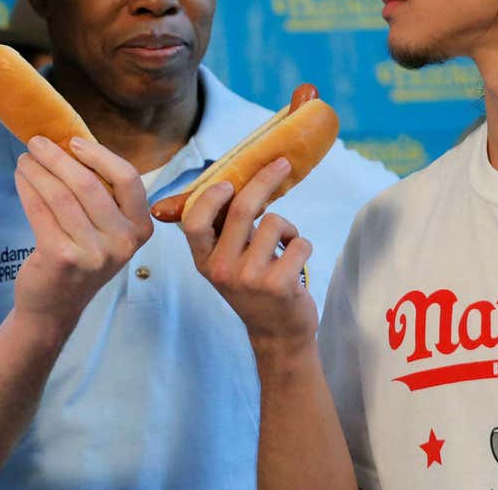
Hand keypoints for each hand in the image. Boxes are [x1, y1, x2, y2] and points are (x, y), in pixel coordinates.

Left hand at [11, 135, 152, 335]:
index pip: (128, 179)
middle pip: (89, 184)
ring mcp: (93, 253)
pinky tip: (21, 179)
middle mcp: (122, 242)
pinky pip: (41, 211)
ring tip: (25, 159)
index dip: (100, 155)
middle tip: (37, 142)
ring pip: (61, 196)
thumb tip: (71, 144)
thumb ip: (101, 195)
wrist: (56, 306)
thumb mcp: (105, 230)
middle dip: (58, 157)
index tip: (73, 141)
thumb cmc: (81, 257)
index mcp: (140, 228)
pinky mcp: (62, 258)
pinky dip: (28, 189)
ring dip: (38, 171)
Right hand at [180, 157, 318, 357]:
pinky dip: (303, 245)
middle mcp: (222, 270)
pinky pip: (299, 243)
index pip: (194, 221)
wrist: (277, 334)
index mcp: (205, 261)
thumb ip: (225, 230)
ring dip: (288, 227)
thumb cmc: (255, 287)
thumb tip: (231, 180)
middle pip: (241, 209)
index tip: (229, 183)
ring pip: (275, 223)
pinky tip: (295, 262)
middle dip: (265, 180)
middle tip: (282, 164)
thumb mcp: (229, 262)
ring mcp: (250, 279)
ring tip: (285, 246)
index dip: (211, 197)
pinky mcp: (278, 285)